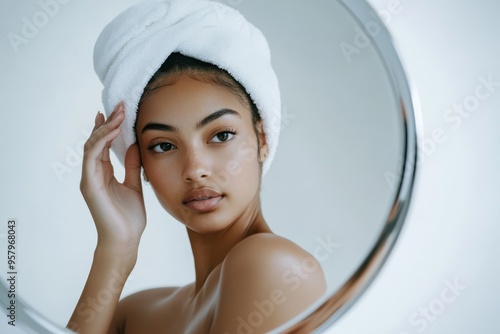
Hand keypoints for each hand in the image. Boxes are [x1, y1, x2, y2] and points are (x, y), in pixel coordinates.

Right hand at [80, 102, 145, 256]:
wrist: (126, 240)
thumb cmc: (129, 217)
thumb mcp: (135, 185)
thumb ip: (133, 166)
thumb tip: (135, 145)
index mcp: (103, 173)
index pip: (103, 145)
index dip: (109, 127)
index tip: (118, 111)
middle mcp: (93, 173)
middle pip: (96, 141)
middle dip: (107, 122)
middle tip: (119, 106)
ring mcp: (89, 179)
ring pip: (92, 145)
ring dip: (105, 128)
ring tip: (118, 114)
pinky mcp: (89, 185)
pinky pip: (92, 157)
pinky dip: (100, 142)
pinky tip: (112, 131)